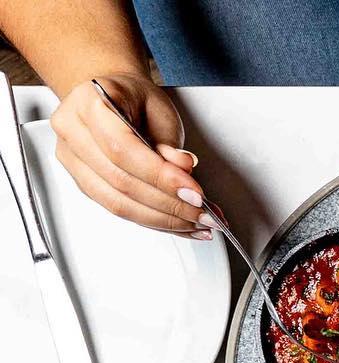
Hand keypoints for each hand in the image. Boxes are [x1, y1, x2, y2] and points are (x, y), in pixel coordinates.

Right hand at [50, 74, 208, 236]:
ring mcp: (73, 161)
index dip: (161, 177)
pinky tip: (180, 225)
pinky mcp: (84, 184)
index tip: (195, 194)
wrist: (114, 99)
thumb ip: (170, 141)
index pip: (123, 149)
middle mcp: (73, 132)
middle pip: (121, 182)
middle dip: (168, 204)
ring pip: (118, 204)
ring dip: (163, 220)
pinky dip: (155, 221)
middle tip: (203, 214)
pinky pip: (120, 211)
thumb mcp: (159, 108)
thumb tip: (183, 171)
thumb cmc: (134, 99)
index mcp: (89, 103)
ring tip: (196, 224)